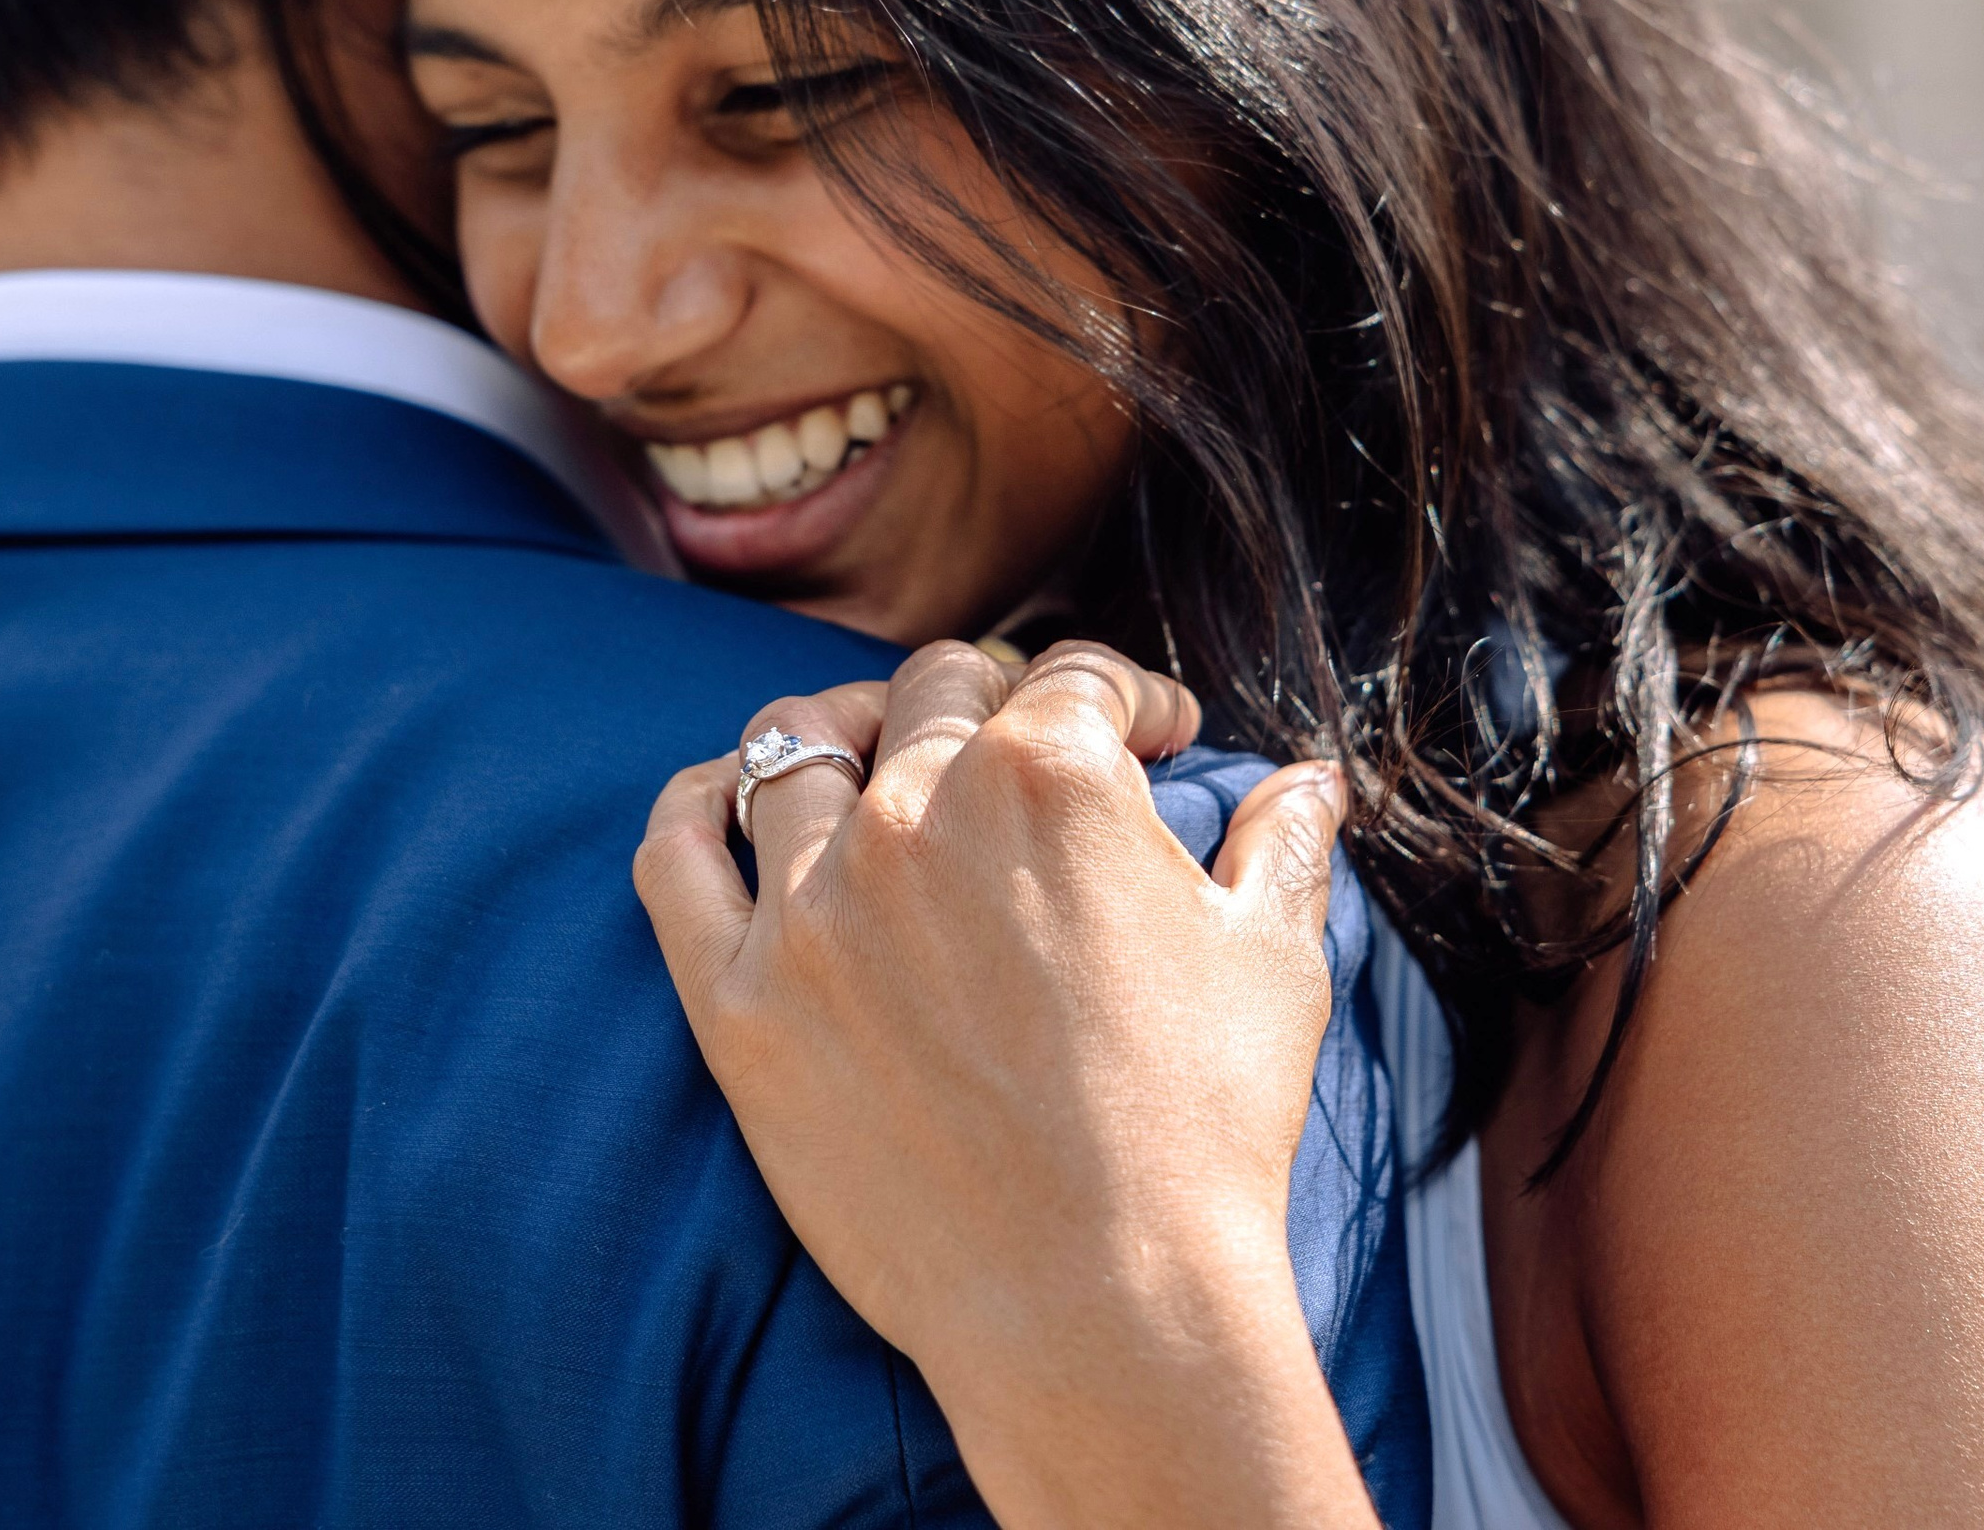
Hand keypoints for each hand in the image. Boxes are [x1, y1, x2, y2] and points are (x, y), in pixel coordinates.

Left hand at [635, 639, 1380, 1529]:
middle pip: (934, 688)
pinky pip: (675, 850)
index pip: (1076, 673)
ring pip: (800, 744)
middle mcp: (919, 806)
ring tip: (877, 758)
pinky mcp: (736, 995)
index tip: (1150, 734)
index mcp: (1050, 773)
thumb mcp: (1274, 959)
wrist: (1101, 1310)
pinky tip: (729, 801)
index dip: (1126, 694)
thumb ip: (1284, 839)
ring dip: (851, 734)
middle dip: (994, 701)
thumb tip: (1307, 777)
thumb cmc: (1202, 1131)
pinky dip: (701, 804)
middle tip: (1019, 752)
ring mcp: (813, 899)